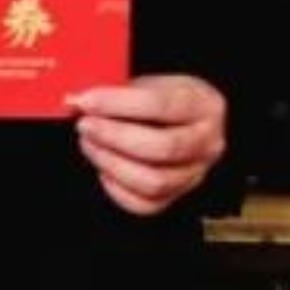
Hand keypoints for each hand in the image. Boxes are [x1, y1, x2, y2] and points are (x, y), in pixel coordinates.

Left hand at [68, 74, 227, 215]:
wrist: (181, 123)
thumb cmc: (164, 101)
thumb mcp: (152, 84)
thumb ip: (121, 92)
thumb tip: (81, 102)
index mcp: (205, 105)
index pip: (163, 104)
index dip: (119, 103)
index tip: (87, 100)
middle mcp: (208, 142)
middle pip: (162, 147)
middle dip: (114, 136)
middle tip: (86, 125)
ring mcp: (195, 174)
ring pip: (153, 181)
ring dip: (111, 162)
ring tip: (90, 144)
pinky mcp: (177, 196)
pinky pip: (144, 204)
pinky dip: (116, 189)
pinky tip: (105, 167)